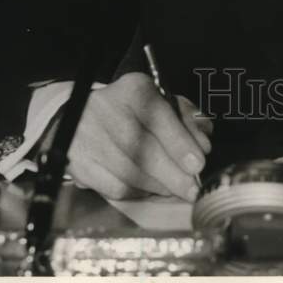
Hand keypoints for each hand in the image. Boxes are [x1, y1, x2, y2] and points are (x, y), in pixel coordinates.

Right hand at [62, 72, 212, 200]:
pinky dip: (137, 193)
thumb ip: (186, 119)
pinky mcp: (79, 165)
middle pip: (142, 149)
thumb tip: (203, 144)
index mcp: (133, 89)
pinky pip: (114, 188)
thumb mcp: (161, 102)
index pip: (158, 115)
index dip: (179, 142)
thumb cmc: (132, 110)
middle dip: (172, 174)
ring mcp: (89, 138)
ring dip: (158, 186)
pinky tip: (149, 189)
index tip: (198, 163)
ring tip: (174, 189)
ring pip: (130, 173)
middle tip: (192, 188)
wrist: (81, 116)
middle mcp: (108, 110)